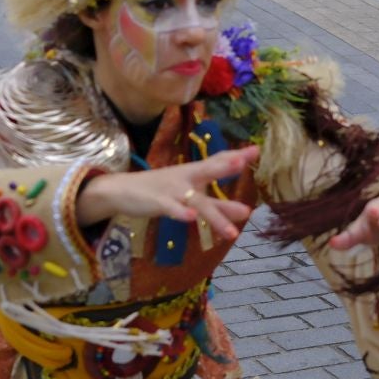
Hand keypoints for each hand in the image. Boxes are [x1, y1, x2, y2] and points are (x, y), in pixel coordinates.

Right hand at [75, 146, 259, 241]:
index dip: (235, 156)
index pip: (216, 161)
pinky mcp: (158, 203)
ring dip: (216, 214)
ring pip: (197, 201)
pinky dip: (181, 213)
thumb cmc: (160, 191)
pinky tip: (190, 218)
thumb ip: (217, 205)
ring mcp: (172, 190)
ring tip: (234, 229)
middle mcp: (185, 178)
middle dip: (224, 166)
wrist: (122, 191)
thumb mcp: (190, 196)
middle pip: (207, 170)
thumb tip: (245, 212)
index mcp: (193, 173)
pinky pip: (171, 209)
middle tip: (241, 162)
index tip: (256, 150)